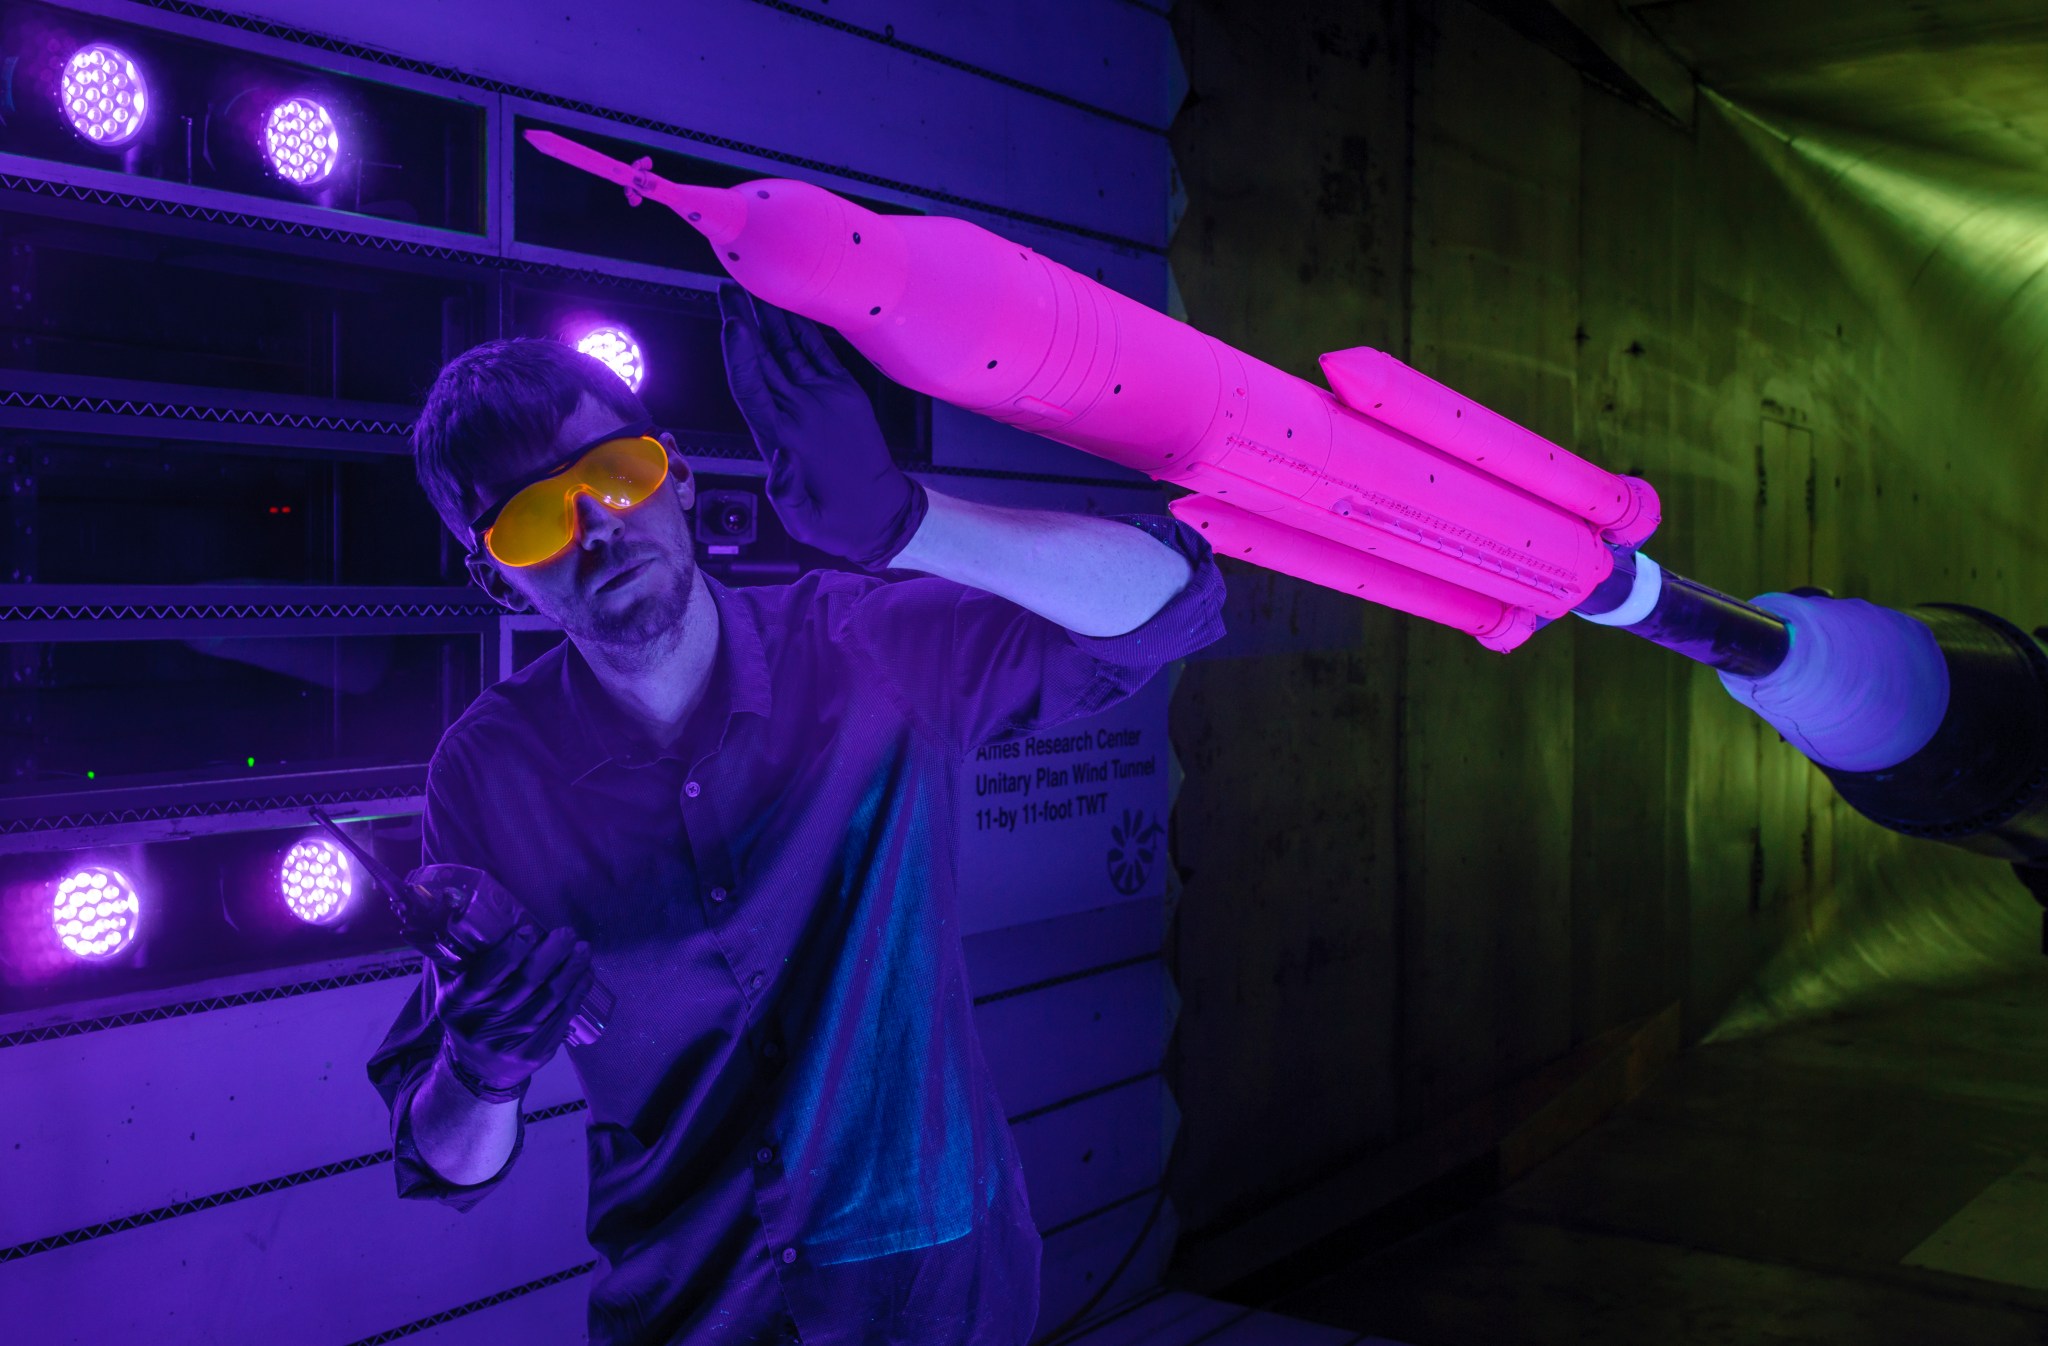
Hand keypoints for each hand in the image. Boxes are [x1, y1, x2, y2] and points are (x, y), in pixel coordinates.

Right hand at [429, 924, 593, 1102]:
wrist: (478, 1068)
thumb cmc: (468, 1014)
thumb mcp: (450, 989)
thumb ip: (457, 957)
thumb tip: (466, 912)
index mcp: (457, 1003)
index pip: (485, 976)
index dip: (509, 952)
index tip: (529, 929)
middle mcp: (483, 1023)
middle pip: (525, 984)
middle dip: (551, 955)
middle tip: (566, 933)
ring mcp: (512, 1040)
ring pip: (550, 999)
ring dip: (571, 970)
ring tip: (583, 948)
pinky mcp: (537, 1051)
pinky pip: (563, 1015)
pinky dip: (578, 991)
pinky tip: (585, 973)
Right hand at [718, 282, 926, 569]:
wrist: (885, 515)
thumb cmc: (835, 520)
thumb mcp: (801, 520)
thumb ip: (784, 490)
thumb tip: (777, 460)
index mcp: (785, 439)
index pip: (752, 388)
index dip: (738, 354)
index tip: (730, 322)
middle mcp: (804, 411)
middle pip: (766, 358)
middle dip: (745, 321)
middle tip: (728, 286)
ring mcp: (828, 398)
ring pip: (790, 349)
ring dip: (770, 318)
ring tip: (751, 288)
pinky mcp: (847, 393)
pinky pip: (820, 353)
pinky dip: (803, 330)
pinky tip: (788, 310)